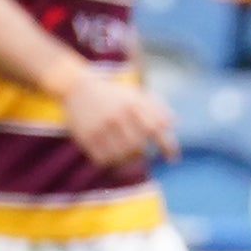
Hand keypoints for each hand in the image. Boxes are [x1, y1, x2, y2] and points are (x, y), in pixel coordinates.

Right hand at [58, 73, 178, 170]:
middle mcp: (116, 116)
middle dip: (143, 154)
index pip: (155, 129)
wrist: (77, 87)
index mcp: (132, 105)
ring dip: (127, 162)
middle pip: (137, 146)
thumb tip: (173, 123)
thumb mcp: (135, 95)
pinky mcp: (85, 136)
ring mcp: (100, 127)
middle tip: (143, 156)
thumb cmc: (114, 94)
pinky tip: (113, 160)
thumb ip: (156, 108)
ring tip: (128, 159)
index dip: (167, 146)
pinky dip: (111, 163)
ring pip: (120, 156)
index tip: (172, 159)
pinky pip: (102, 159)